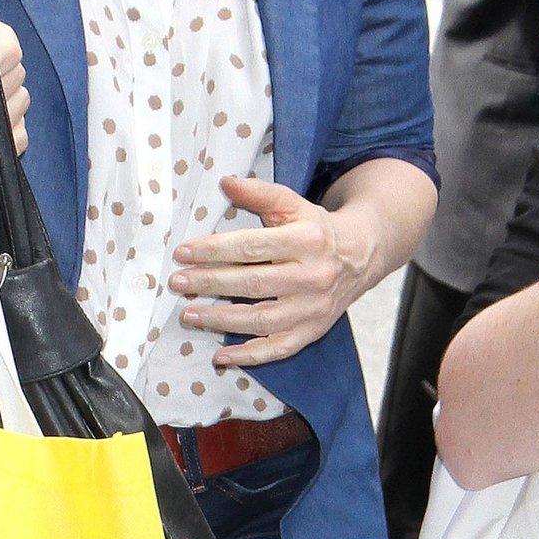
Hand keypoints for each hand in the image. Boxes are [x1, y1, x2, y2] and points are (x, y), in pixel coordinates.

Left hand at [168, 175, 370, 366]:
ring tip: (189, 314)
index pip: (252, 246)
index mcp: (306, 240)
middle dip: (210, 283)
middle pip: (253, 283)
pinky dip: (249, 356)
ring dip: (221, 320)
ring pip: (262, 319)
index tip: (183, 253)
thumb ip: (259, 192)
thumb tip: (225, 182)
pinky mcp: (313, 331)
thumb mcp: (292, 204)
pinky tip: (221, 355)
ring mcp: (313, 308)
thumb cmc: (316, 229)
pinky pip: (279, 348)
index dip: (214, 251)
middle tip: (178, 282)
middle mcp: (312, 276)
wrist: (360, 256)